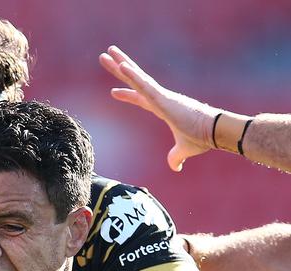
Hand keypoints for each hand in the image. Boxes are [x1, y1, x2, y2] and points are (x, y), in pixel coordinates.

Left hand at [99, 45, 220, 171]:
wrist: (216, 132)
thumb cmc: (203, 138)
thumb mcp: (184, 149)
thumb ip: (176, 157)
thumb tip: (175, 167)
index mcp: (163, 108)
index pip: (141, 99)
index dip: (127, 95)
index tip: (113, 92)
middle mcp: (160, 98)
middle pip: (135, 80)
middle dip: (120, 68)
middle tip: (105, 56)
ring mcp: (161, 96)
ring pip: (137, 77)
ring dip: (121, 65)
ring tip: (106, 53)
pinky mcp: (163, 98)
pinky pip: (145, 85)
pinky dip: (133, 76)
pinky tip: (122, 66)